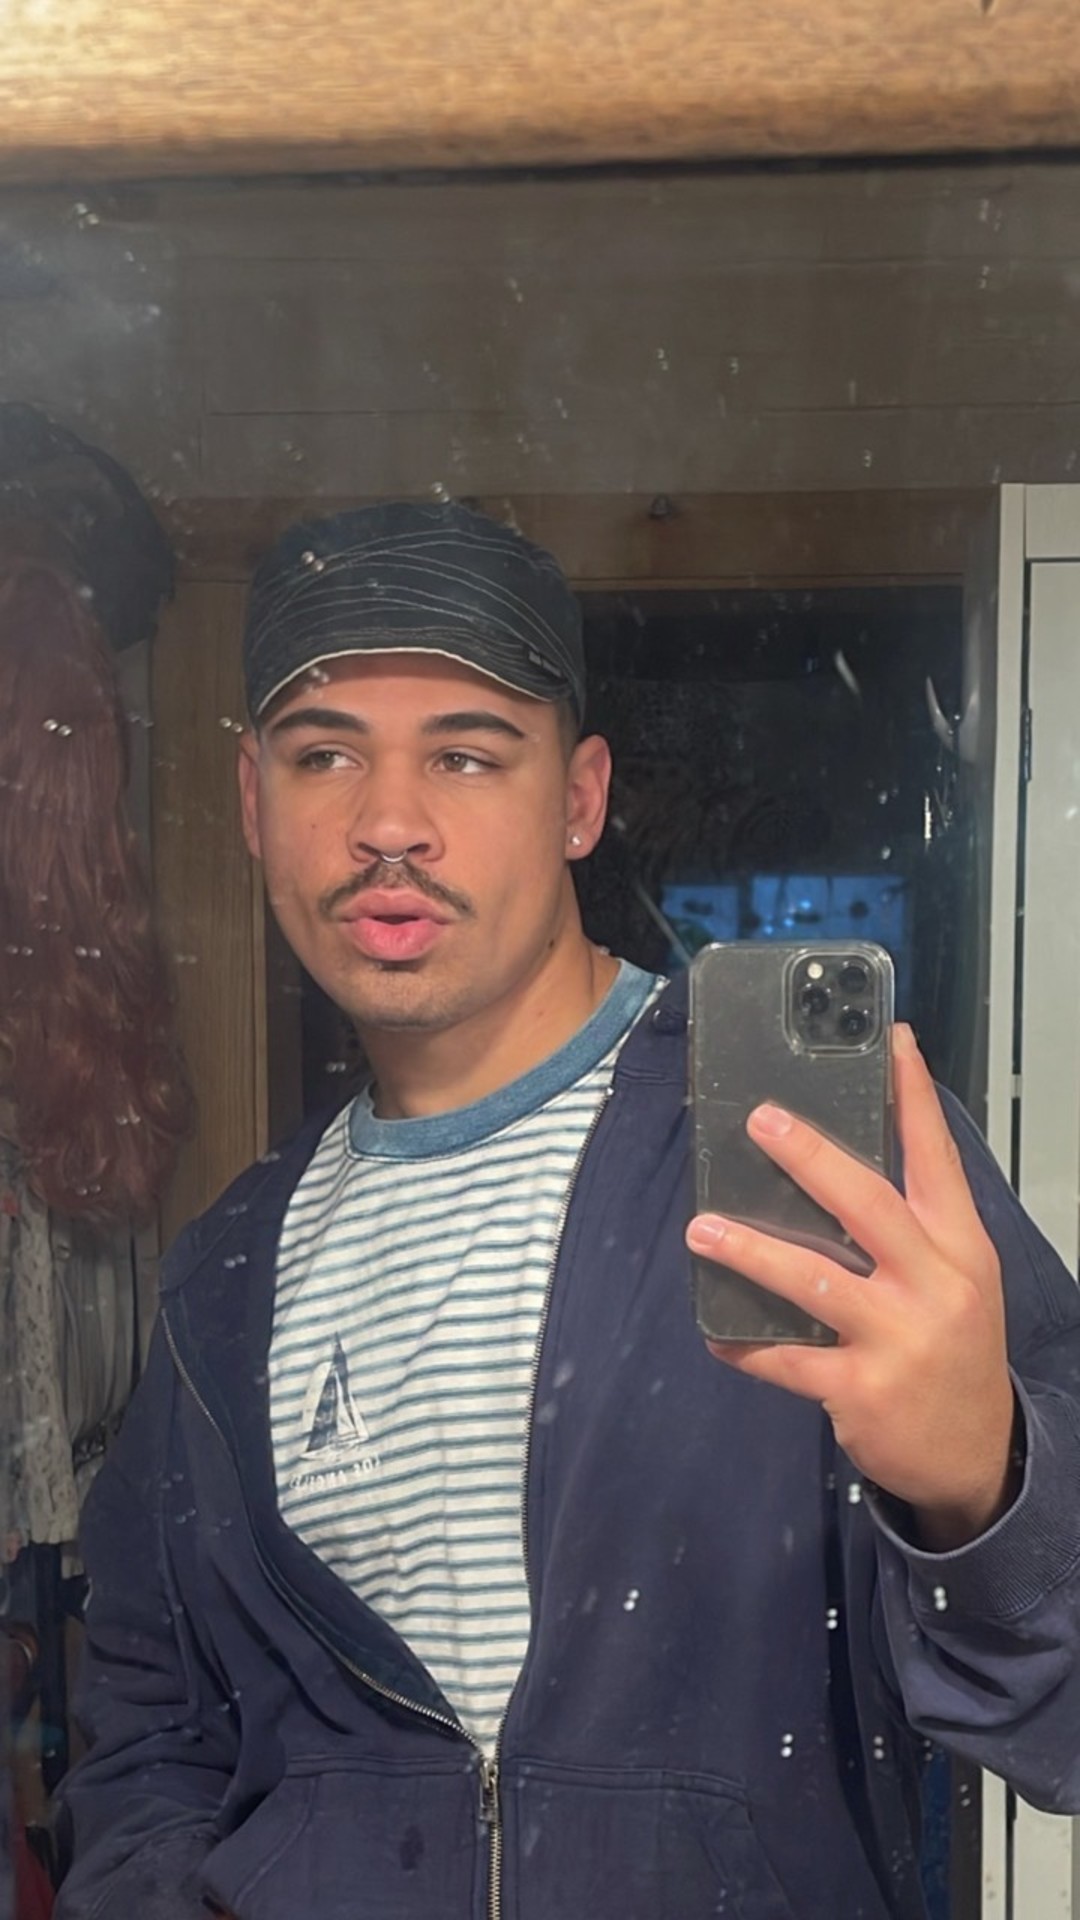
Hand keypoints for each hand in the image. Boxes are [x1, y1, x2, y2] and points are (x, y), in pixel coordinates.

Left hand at [686, 1024, 1019, 1549]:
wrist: (977, 1456)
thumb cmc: (954, 1349)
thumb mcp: (957, 1280)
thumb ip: (910, 1231)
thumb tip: (830, 1172)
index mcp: (959, 1248)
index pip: (938, 1159)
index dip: (914, 1098)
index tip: (892, 1042)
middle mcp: (934, 1285)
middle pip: (869, 1206)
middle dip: (812, 1159)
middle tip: (760, 1122)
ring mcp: (898, 1339)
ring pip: (815, 1281)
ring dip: (752, 1252)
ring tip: (702, 1229)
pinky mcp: (861, 1389)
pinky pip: (789, 1359)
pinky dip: (747, 1344)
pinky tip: (717, 1331)